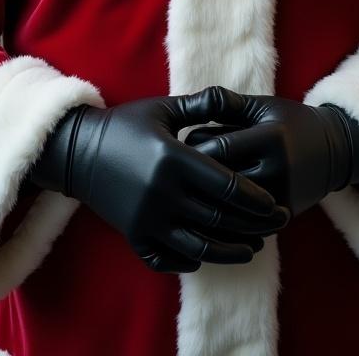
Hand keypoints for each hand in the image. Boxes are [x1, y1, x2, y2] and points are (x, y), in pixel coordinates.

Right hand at [30, 87, 289, 273]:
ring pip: (201, 246)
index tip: (274, 203)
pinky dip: (193, 261)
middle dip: (254, 224)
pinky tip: (210, 255)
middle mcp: (162, 194)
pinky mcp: (134, 236)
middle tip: (279, 224)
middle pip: (220, 218)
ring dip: (232, 250)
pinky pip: (170, 259)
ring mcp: (147, 219)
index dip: (255, 198)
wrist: (79, 151)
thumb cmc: (127, 124)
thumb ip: (202, 105)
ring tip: (254, 247)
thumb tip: (236, 98)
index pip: (226, 185)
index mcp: (173, 159)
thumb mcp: (164, 109)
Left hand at [186, 94, 358, 217]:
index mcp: (269, 138)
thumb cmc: (289, 122)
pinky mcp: (284, 217)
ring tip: (183, 199)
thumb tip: (189, 103)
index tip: (173, 150)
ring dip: (204, 208)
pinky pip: (246, 227)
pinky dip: (224, 226)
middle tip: (171, 178)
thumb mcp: (262, 106)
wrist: (333, 151)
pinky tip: (204, 219)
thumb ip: (227, 104)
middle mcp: (278, 170)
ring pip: (231, 211)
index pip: (219, 149)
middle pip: (222, 183)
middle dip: (193, 181)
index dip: (191, 151)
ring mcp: (282, 197)